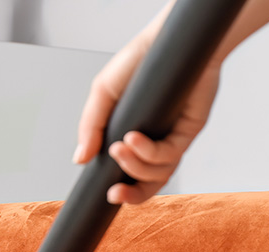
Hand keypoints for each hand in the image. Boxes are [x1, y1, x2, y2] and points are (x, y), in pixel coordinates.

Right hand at [73, 27, 221, 204]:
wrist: (167, 39)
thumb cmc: (139, 63)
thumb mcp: (103, 94)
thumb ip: (91, 127)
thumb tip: (80, 159)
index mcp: (133, 141)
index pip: (127, 176)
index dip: (119, 191)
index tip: (104, 194)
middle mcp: (154, 144)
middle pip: (147, 185)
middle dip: (132, 196)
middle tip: (113, 193)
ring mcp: (172, 138)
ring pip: (159, 174)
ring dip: (136, 168)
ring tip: (119, 149)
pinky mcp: (189, 130)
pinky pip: (170, 153)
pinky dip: (149, 152)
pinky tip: (133, 139)